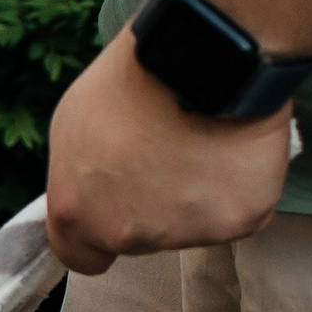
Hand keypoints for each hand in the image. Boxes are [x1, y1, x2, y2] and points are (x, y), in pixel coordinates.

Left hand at [44, 28, 292, 274]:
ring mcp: (183, 232)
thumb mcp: (73, 126)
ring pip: (191, 226)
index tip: (116, 211)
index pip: (82, 258)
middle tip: (167, 152)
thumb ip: (78, 176)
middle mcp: (126, 235)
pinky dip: (238, 188)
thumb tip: (91, 193)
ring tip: (200, 141)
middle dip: (151, 206)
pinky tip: (231, 148)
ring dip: (195, 195)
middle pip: (141, 239)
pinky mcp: (237, 221)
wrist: (202, 53)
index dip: (98, 236)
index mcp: (77, 215)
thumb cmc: (132, 78)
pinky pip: (237, 213)